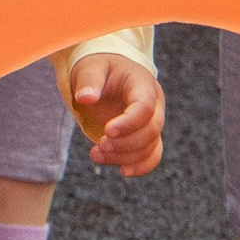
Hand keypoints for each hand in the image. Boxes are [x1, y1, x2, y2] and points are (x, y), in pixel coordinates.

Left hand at [70, 52, 164, 176]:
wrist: (105, 76)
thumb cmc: (98, 69)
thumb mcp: (90, 68)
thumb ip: (89, 81)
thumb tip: (85, 98)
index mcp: (142, 84)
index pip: (145, 107)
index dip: (129, 123)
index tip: (107, 132)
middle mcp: (154, 104)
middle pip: (151, 130)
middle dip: (125, 143)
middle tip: (99, 145)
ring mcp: (152, 122)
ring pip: (150, 147)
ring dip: (124, 157)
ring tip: (95, 154)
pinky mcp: (146, 137)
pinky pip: (152, 156)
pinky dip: (140, 167)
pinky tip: (122, 170)